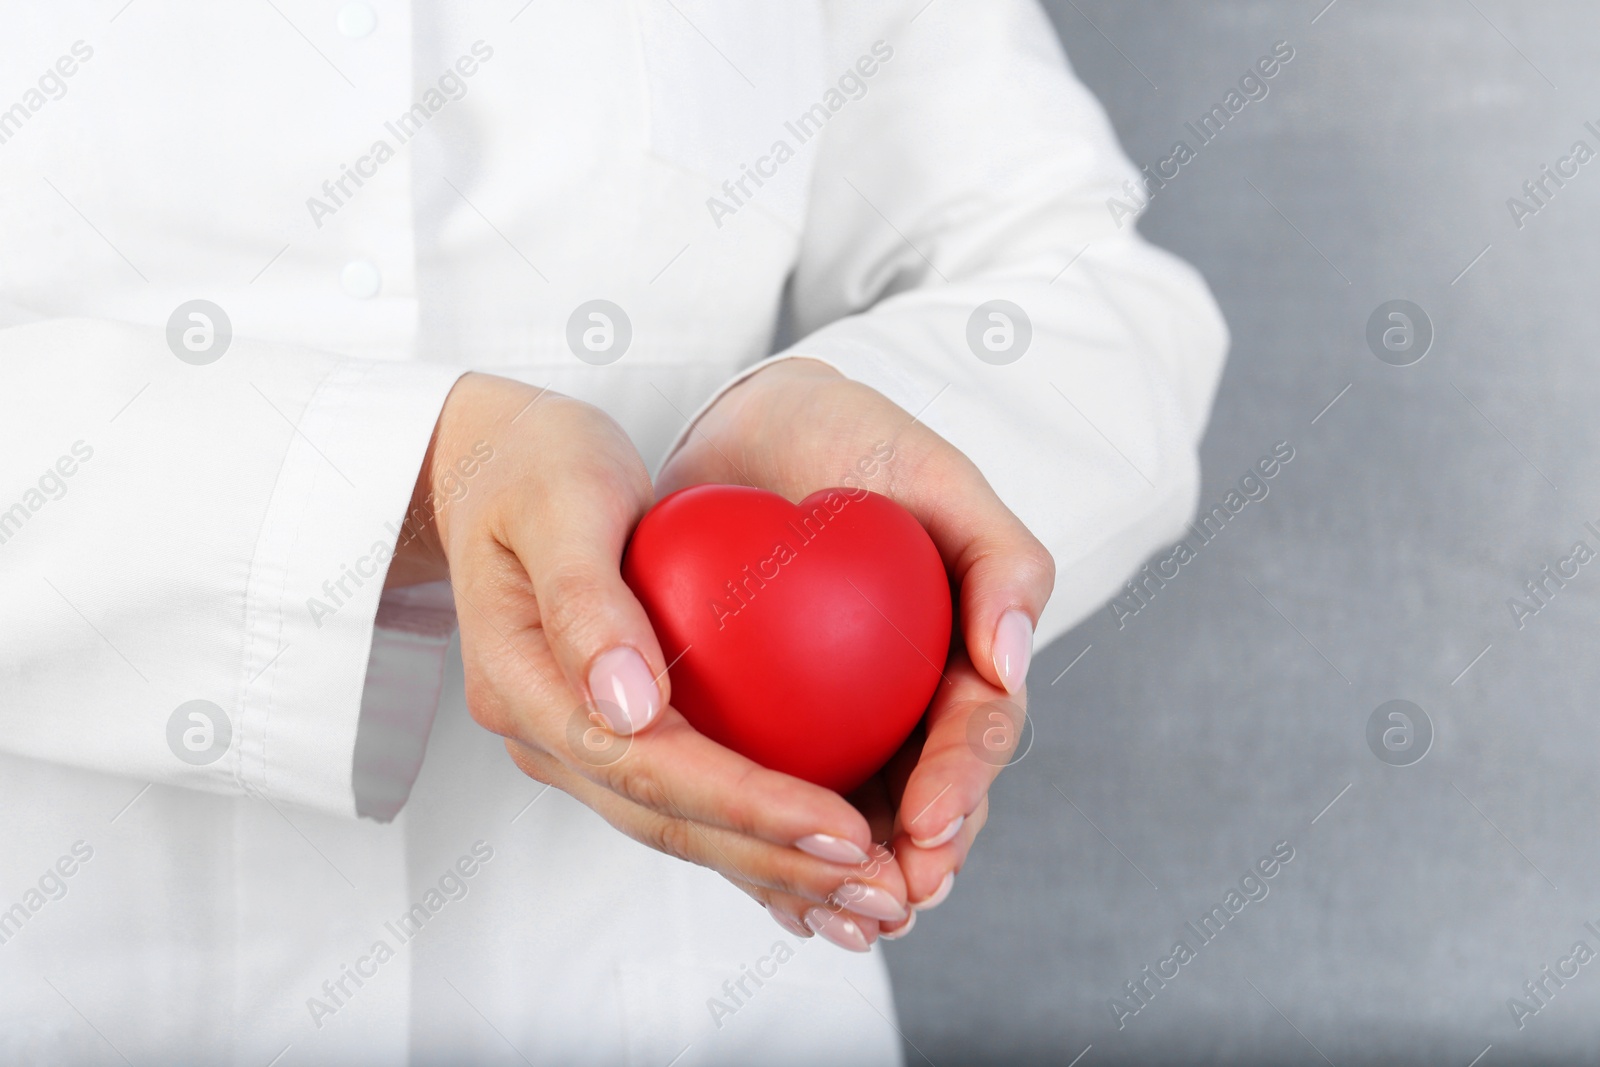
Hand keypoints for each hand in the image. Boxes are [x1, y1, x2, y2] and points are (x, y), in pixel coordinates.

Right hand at [390, 373, 911, 946]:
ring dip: (776, 871)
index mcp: (524, 685)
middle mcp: (545, 735)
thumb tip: (630, 707)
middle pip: (669, 822)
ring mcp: (573, 744)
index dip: (749, 806)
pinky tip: (825, 862)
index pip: (649, 768)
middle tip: (884, 892)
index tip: (845, 828)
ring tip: (872, 897)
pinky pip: (688, 801)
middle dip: (779, 865)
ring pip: (682, 828)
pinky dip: (756, 840)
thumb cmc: (534, 465)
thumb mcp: (559, 501)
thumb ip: (585, 598)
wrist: (489, 467)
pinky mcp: (609, 738)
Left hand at [657, 358, 1054, 940]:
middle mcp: (911, 702)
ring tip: (837, 922)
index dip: (960, 786)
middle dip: (917, 862)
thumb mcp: (936, 475)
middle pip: (927, 799)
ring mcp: (847, 722)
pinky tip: (774, 902)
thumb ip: (998, 556)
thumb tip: (1011, 660)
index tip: (930, 827)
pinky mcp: (775, 729)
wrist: (755, 429)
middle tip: (893, 902)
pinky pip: (783, 798)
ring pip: (858, 818)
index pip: (976, 733)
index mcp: (963, 655)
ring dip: (852, 879)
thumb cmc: (857, 441)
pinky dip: (782, 853)